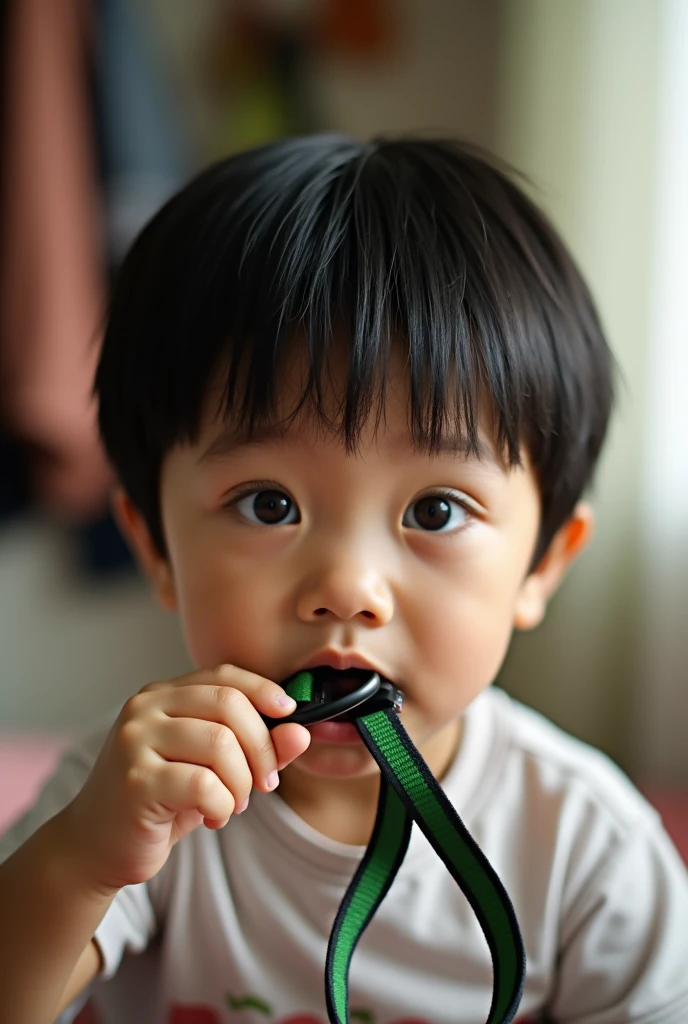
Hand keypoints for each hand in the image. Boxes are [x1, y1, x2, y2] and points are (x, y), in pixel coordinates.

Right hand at [58, 665, 309, 893]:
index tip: (289, 714)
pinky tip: (212, 818)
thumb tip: (301, 731)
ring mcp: (135, 741)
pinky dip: (222, 806)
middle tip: (266, 782)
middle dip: (262, 747)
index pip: (224, 675)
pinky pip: (204, 784)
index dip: (264, 691)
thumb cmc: (160, 801)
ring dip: (242, 782)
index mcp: (162, 694)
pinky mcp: (135, 781)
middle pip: (230, 705)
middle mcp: (144, 708)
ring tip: (234, 804)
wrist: (96, 846)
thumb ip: (257, 746)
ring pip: (221, 743)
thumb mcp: (214, 768)